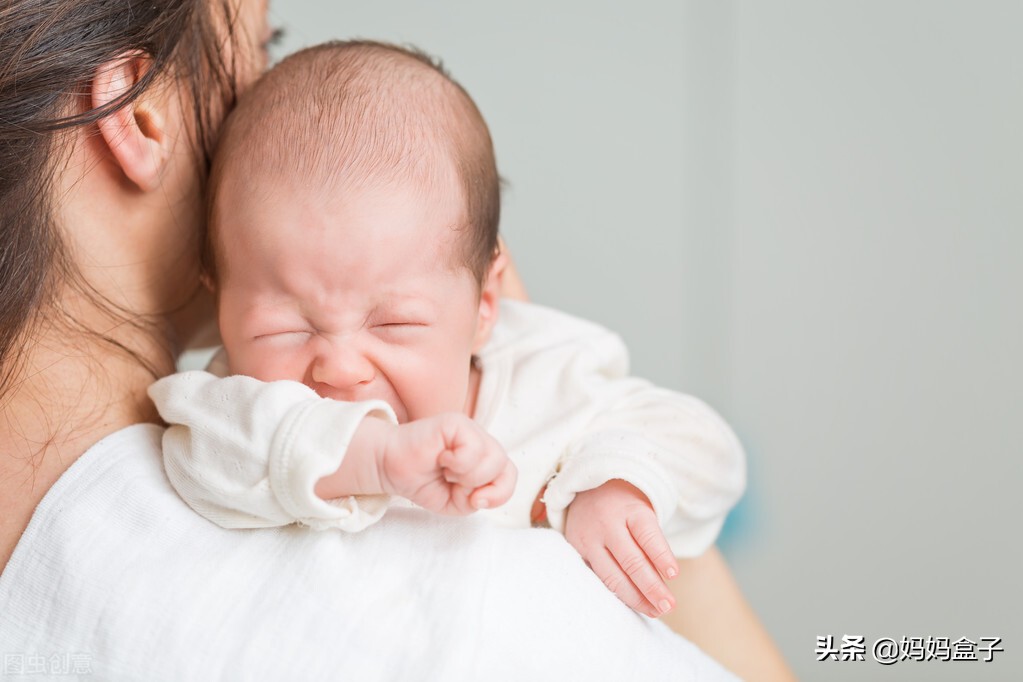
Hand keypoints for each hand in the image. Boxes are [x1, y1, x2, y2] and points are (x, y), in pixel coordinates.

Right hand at [378, 413, 516, 514]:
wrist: (391, 468)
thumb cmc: (422, 482)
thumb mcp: (456, 504)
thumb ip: (477, 500)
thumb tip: (483, 492)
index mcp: (484, 458)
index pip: (509, 474)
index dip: (500, 493)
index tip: (475, 501)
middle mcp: (480, 440)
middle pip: (503, 466)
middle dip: (478, 484)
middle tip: (453, 482)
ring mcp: (469, 429)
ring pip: (493, 457)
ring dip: (468, 475)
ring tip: (446, 470)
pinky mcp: (455, 422)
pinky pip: (473, 448)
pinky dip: (458, 462)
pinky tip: (441, 458)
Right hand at [564, 480, 679, 617]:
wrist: (586, 488)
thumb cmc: (624, 506)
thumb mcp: (641, 511)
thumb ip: (651, 541)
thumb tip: (664, 580)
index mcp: (629, 509)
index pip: (647, 535)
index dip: (661, 556)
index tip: (674, 575)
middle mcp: (607, 523)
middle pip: (631, 560)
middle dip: (652, 587)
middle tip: (668, 605)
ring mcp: (589, 538)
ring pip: (612, 575)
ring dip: (635, 598)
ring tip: (654, 610)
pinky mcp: (576, 551)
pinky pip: (597, 578)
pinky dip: (615, 594)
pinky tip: (631, 604)